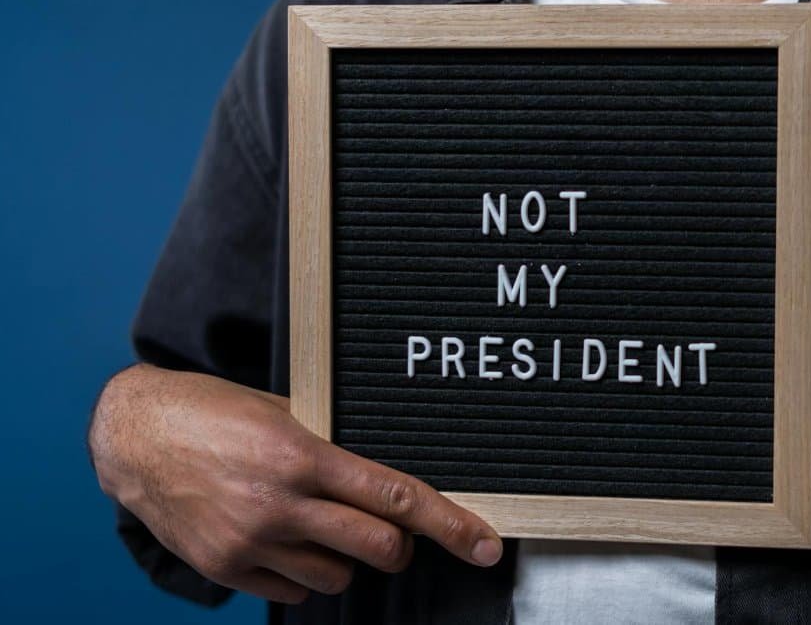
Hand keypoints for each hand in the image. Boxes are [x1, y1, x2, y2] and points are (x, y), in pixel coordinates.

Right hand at [89, 364, 502, 603]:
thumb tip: (389, 473)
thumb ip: (333, 443)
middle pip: (379, 550)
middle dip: (399, 548)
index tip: (484, 545)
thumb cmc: (213, 411)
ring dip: (346, 559)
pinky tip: (286, 540)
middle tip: (391, 533)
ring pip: (338, 578)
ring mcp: (251, 542)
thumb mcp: (282, 410)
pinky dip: (303, 574)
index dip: (450, 525)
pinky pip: (293, 593)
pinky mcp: (226, 568)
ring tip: (318, 524)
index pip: (396, 498)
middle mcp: (279, 505)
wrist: (134, 436)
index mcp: (301, 456)